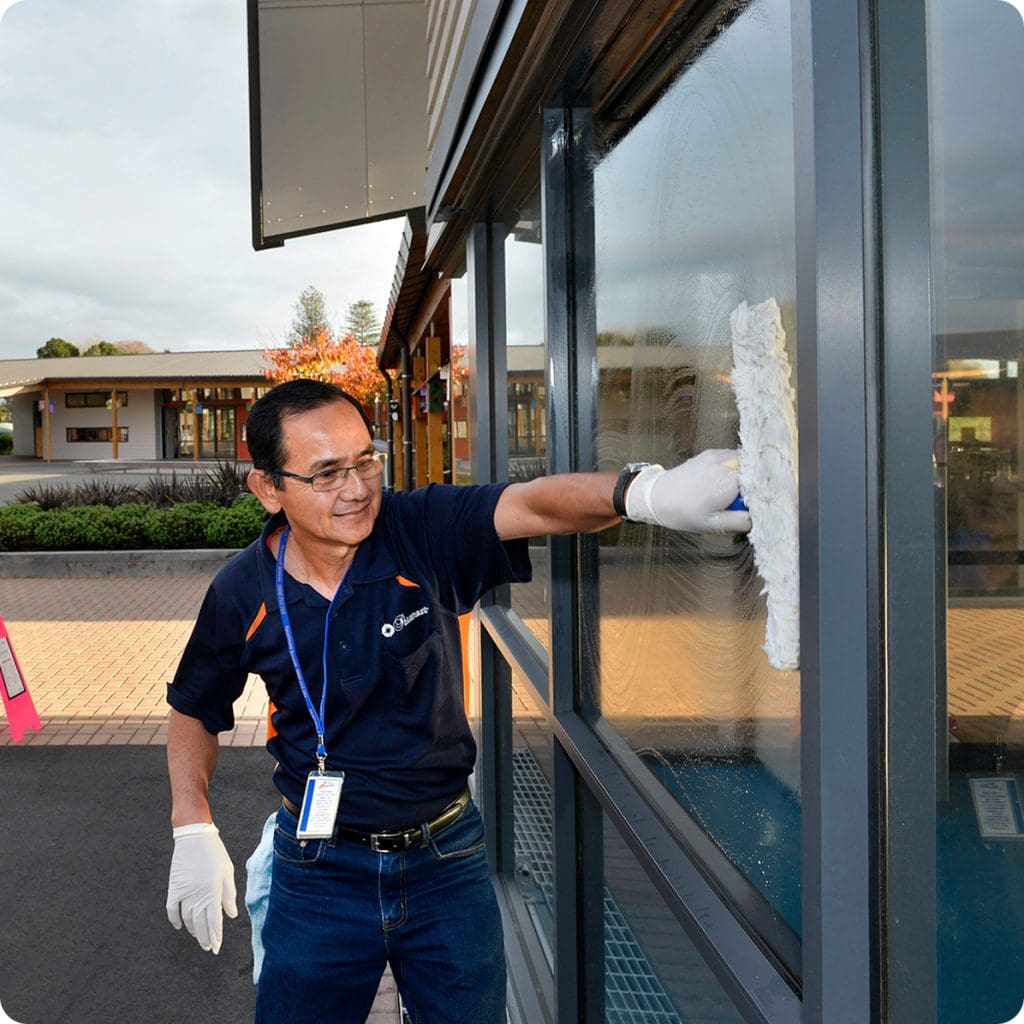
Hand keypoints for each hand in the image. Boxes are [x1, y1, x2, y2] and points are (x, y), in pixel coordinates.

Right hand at [166, 822, 237, 954]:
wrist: (194, 836)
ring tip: (198, 937)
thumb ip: (229, 895)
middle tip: (208, 946)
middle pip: (200, 923)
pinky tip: (179, 926)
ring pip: (187, 918)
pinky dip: (174, 920)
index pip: (214, 920)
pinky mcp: (174, 888)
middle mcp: (198, 895)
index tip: (216, 947)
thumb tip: (231, 915)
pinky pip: (171, 909)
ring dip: (192, 930)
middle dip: (205, 937)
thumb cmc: (215, 853)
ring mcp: (184, 892)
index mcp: (213, 891)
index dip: (215, 935)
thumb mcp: (227, 871)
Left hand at [625, 449, 751, 532]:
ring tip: (734, 491)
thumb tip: (760, 518)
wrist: (657, 496)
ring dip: (746, 474)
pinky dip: (735, 467)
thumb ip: (741, 521)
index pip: (762, 481)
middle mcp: (725, 464)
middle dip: (756, 482)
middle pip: (756, 469)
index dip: (765, 492)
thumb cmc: (682, 512)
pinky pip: (732, 457)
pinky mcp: (711, 453)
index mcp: (728, 482)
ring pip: (746, 461)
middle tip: (746, 499)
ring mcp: (717, 455)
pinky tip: (725, 482)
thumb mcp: (713, 524)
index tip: (762, 503)